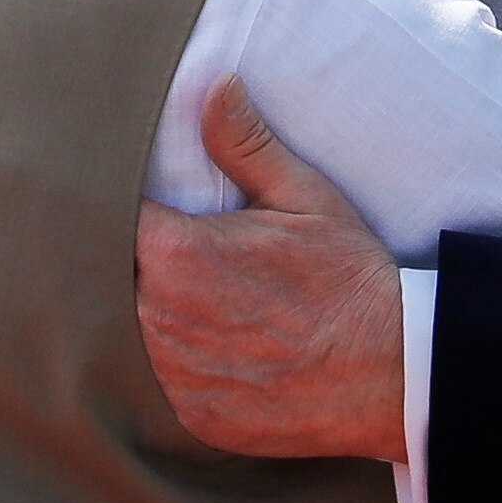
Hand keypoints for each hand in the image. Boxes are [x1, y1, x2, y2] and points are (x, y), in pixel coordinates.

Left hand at [133, 79, 405, 461]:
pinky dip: (172, 367)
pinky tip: (208, 349)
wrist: (395, 372)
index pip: (106, 220)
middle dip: (127, 264)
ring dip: (144, 317)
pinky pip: (157, 385)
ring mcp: (173, 375)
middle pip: (109, 280)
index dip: (112, 211)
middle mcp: (161, 318)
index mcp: (178, 254)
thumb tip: (212, 87)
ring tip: (189, 302)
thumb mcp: (304, 197)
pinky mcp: (190, 416)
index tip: (127, 206)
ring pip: (125, 336)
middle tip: (164, 255)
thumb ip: (244, 144)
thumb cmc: (349, 279)